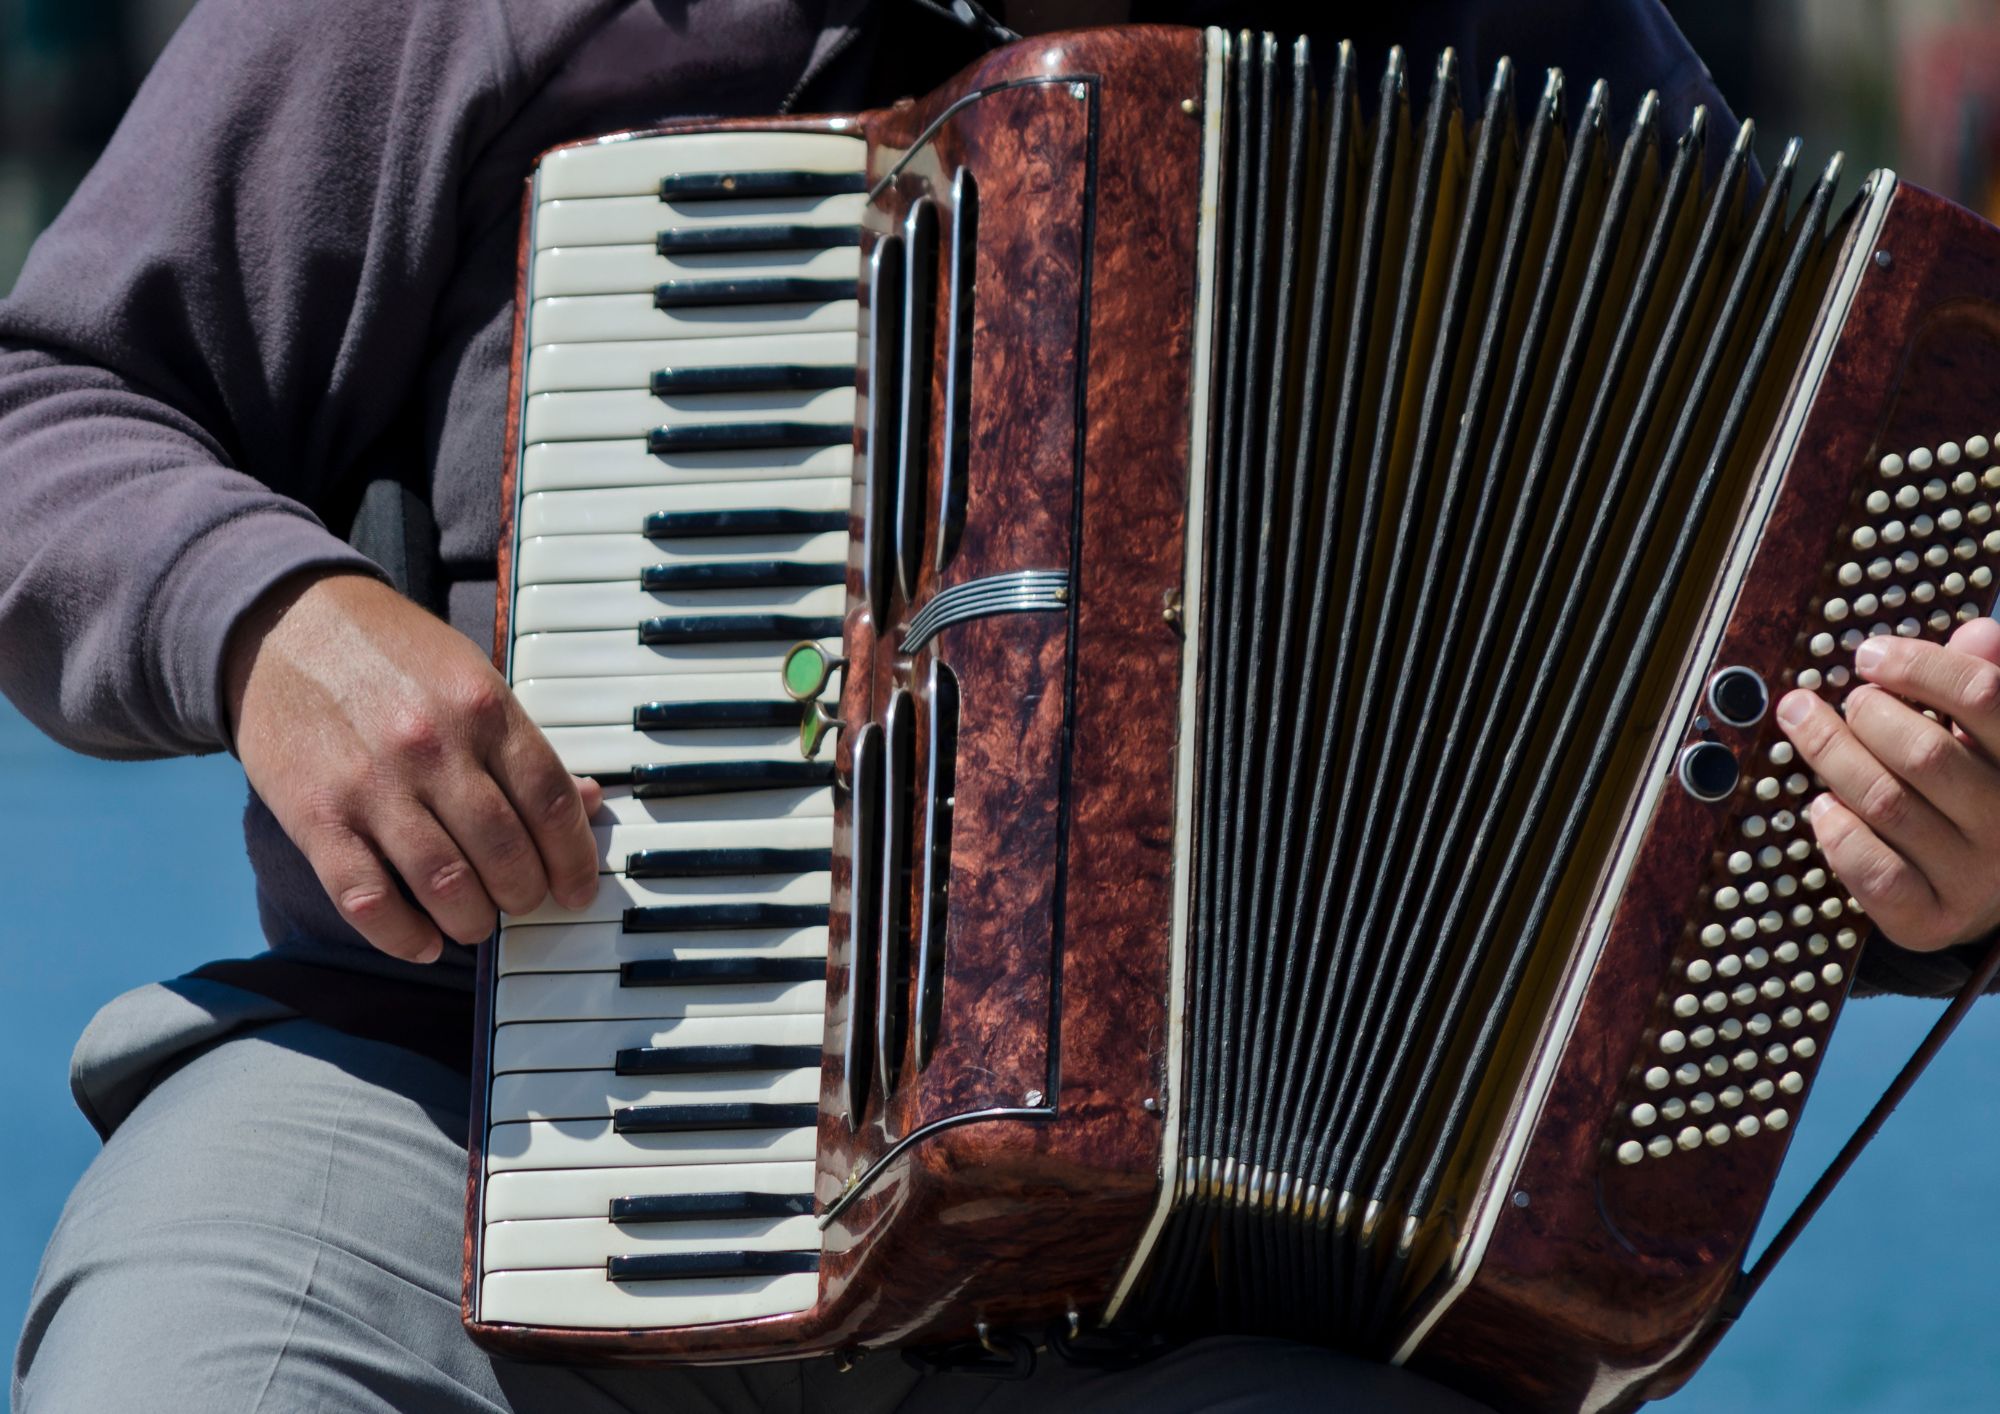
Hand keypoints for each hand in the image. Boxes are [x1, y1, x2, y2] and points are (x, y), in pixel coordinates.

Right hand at [224, 571, 600, 962]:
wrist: (284, 623)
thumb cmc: (391, 656)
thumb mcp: (471, 677)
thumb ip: (523, 744)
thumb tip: (587, 801)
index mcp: (483, 708)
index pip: (550, 803)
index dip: (573, 859)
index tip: (577, 889)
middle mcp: (433, 746)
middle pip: (505, 854)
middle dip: (524, 897)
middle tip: (521, 903)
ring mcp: (373, 784)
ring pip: (446, 886)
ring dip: (471, 922)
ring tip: (474, 922)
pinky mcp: (316, 816)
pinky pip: (368, 900)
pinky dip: (403, 937)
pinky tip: (423, 943)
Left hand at [1776, 618, 1999, 952]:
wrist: (1987, 894)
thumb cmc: (1975, 796)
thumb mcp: (1987, 741)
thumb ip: (1981, 686)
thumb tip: (1980, 632)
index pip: (1983, 695)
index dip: (1920, 666)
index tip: (1869, 655)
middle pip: (1923, 752)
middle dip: (1864, 716)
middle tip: (1831, 701)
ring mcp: (1974, 876)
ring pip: (1887, 804)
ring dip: (1832, 758)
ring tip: (1805, 728)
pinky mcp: (1931, 920)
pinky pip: (1875, 873)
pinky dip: (1839, 834)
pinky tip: (1820, 807)